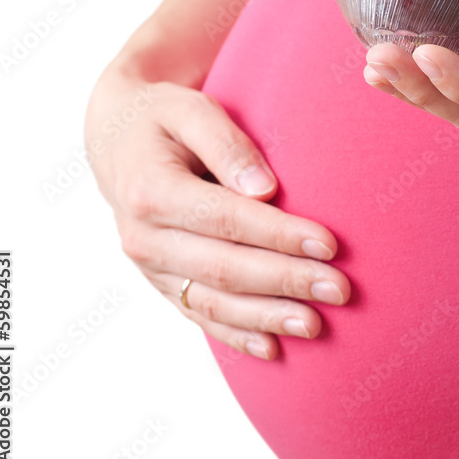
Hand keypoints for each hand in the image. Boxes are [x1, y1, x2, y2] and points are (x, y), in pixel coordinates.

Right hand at [85, 69, 351, 359]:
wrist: (119, 141)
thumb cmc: (165, 119)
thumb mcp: (190, 110)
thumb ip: (226, 144)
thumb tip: (265, 189)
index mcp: (151, 190)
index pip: (225, 218)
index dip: (278, 235)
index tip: (329, 243)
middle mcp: (145, 237)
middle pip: (224, 268)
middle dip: (286, 281)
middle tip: (339, 290)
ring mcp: (150, 267)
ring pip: (213, 302)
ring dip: (267, 317)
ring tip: (316, 325)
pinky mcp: (161, 283)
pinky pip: (199, 316)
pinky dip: (236, 335)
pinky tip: (273, 348)